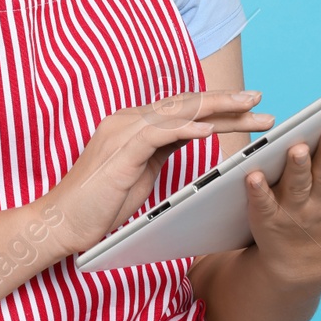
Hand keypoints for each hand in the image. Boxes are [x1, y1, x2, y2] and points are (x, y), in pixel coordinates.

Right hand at [39, 90, 274, 257]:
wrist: (61, 221)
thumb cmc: (98, 204)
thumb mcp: (140, 173)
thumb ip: (161, 151)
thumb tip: (192, 138)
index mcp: (135, 125)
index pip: (184, 110)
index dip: (218, 107)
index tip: (249, 108)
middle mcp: (129, 120)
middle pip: (186, 105)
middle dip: (226, 101)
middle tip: (260, 99)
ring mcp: (123, 132)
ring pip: (178, 112)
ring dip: (216, 109)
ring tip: (248, 107)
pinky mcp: (120, 150)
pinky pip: (158, 133)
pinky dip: (186, 128)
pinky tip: (210, 129)